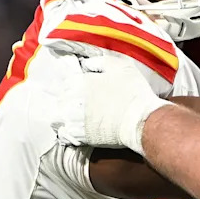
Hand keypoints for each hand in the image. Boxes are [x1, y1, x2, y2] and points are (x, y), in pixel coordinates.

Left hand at [52, 55, 171, 154]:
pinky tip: (76, 130)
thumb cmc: (133, 92)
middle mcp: (71, 101)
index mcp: (78, 82)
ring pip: (58, 118)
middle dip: (68, 100)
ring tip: (75, 117)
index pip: (65, 81)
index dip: (74, 84)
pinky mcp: (81, 136)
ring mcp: (74, 120)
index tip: (82, 88)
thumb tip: (86, 64)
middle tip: (81, 103)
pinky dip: (68, 132)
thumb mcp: (119, 67)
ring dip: (64, 116)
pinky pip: (64, 135)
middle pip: (60, 100)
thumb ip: (98, 62)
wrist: (141, 120)